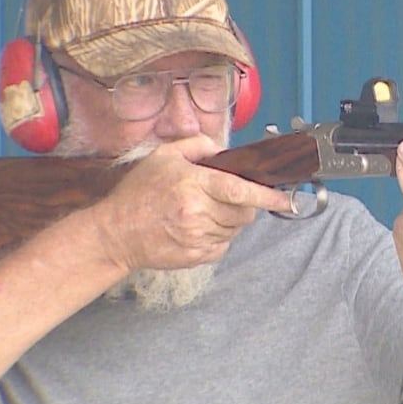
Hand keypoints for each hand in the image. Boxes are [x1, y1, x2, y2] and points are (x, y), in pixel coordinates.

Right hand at [90, 135, 294, 271]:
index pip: (240, 190)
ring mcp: (197, 237)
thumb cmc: (138, 193)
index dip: (267, 195)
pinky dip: (218, 237)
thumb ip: (197, 146)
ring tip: (204, 212)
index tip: (287, 198)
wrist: (116, 233)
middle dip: (244, 205)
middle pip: (244, 213)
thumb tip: (223, 150)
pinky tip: (197, 228)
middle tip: (225, 198)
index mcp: (193, 184)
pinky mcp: (195, 257)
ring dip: (229, 221)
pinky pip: (223, 246)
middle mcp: (197, 212)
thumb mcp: (163, 157)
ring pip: (235, 230)